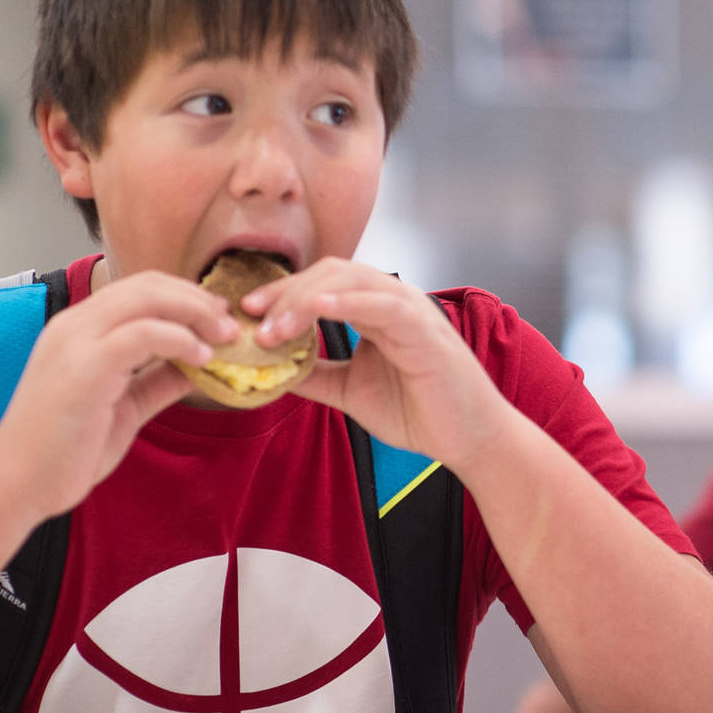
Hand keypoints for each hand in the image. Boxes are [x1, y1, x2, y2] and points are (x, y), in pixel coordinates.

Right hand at [0, 271, 238, 522]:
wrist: (17, 484)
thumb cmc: (66, 450)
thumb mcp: (125, 406)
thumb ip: (158, 381)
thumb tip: (202, 365)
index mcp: (79, 330)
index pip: (139, 289)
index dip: (185, 296)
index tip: (219, 319)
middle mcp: (74, 325)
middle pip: (148, 284)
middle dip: (198, 299)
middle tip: (231, 324)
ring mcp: (76, 341)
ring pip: (147, 298)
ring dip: (196, 313)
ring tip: (226, 338)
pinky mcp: (86, 366)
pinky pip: (143, 333)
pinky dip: (180, 339)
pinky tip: (201, 358)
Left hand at [243, 258, 511, 473]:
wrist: (466, 440)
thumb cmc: (420, 412)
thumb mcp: (349, 391)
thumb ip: (315, 374)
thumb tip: (268, 369)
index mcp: (376, 310)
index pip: (323, 283)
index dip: (282, 292)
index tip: (245, 313)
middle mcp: (393, 301)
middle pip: (330, 272)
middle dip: (284, 290)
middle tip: (248, 314)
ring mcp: (411, 311)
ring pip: (350, 280)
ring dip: (304, 298)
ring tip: (271, 327)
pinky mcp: (425, 330)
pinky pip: (381, 304)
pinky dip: (346, 301)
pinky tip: (316, 308)